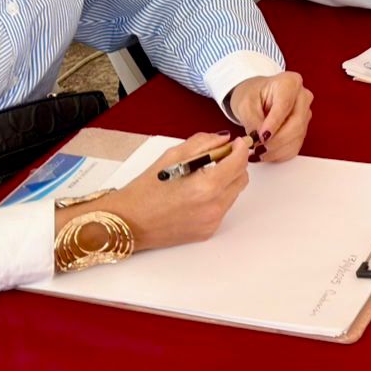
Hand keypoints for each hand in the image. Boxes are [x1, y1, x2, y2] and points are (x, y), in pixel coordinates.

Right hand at [99, 130, 252, 251]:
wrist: (128, 222)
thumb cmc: (145, 190)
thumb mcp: (172, 156)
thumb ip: (203, 143)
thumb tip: (224, 139)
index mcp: (206, 185)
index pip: (238, 162)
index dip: (240, 148)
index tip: (237, 142)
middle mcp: (213, 206)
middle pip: (241, 178)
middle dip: (234, 164)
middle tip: (219, 157)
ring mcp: (212, 221)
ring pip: (234, 193)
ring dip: (226, 181)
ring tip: (202, 177)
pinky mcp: (208, 231)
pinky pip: (223, 208)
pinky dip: (217, 197)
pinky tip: (196, 194)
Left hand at [228, 70, 313, 160]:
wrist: (256, 99)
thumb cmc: (252, 96)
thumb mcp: (245, 104)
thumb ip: (252, 120)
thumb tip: (258, 138)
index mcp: (290, 82)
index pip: (285, 105)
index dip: (274, 123)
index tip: (261, 136)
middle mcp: (302, 97)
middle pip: (296, 123)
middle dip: (276, 140)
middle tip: (258, 147)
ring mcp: (305, 114)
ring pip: (297, 137)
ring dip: (276, 149)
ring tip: (257, 152)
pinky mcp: (303, 130)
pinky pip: (295, 146)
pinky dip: (280, 154)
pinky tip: (266, 153)